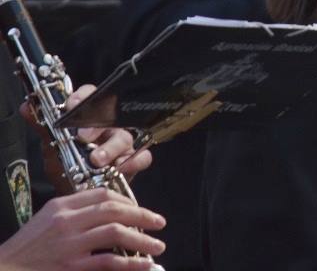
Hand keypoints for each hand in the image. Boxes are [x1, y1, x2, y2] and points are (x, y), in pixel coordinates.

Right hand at [0, 187, 164, 269]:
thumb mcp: (47, 218)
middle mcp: (66, 221)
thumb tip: (110, 210)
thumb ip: (75, 210)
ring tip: (157, 246)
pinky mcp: (71, 267)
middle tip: (160, 222)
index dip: (128, 200)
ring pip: (116, 233)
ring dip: (142, 239)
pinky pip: (108, 262)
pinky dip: (131, 263)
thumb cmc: (27, 247)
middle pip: (114, 210)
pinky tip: (144, 264)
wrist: (5, 269)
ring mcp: (69, 244)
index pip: (102, 194)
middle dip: (143, 215)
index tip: (140, 209)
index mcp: (61, 206)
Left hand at [23, 85, 152, 195]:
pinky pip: (142, 157)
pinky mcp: (133, 160)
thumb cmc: (66, 165)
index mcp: (90, 117)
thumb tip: (26, 107)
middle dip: (96, 126)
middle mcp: (109, 127)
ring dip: (111, 148)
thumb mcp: (52, 146)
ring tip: (96, 160)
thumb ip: (42, 127)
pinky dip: (133, 162)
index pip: (91, 95)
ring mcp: (122, 143)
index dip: (83, 98)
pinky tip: (119, 168)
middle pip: (111, 116)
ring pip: (125, 138)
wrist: (74, 190)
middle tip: (83, 138)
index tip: (71, 107)